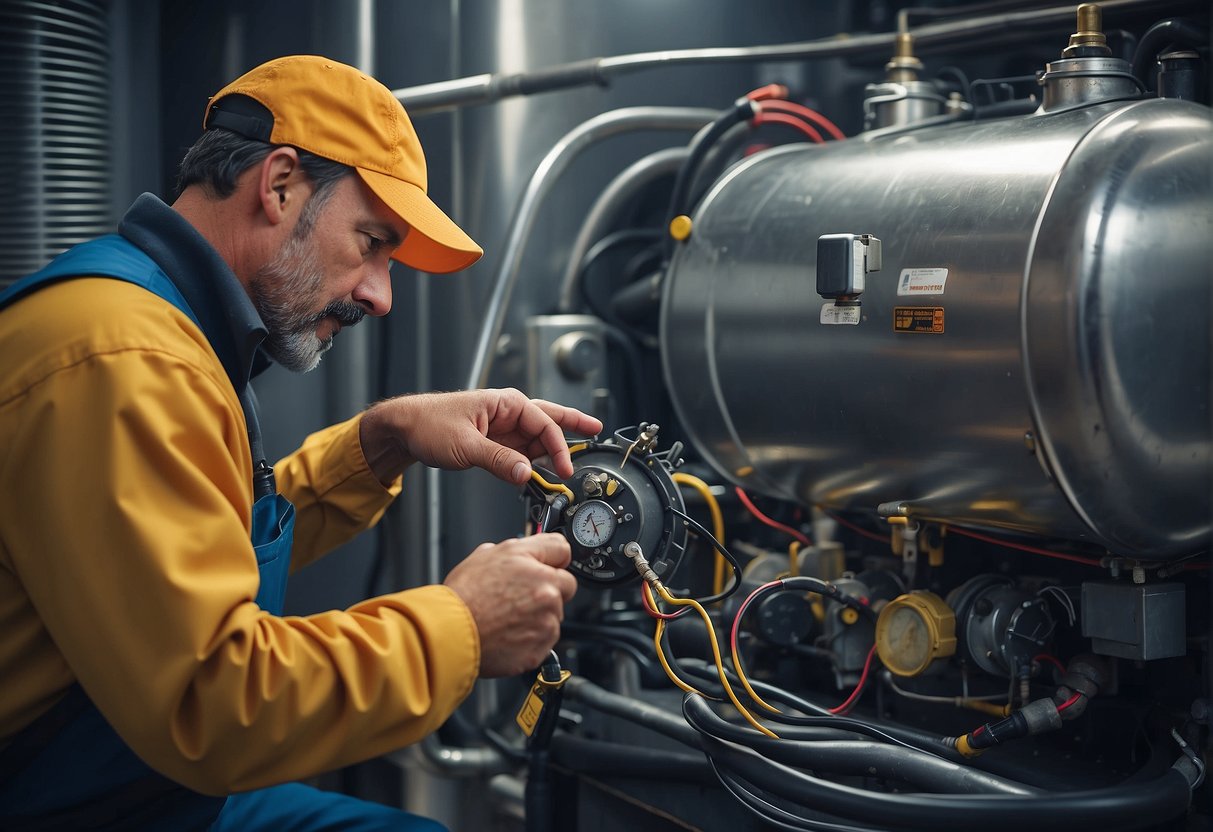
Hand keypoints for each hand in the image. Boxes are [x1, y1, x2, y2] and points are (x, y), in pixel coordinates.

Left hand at [359, 389, 601, 484]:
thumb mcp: (465, 446)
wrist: (404, 428)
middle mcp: (508, 412)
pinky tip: (543, 469)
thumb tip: (526, 473)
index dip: (559, 448)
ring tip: (571, 461)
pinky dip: (535, 459)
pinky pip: (523, 450)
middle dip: (573, 424)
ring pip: (537, 437)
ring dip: (553, 450)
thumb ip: (498, 461)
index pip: (544, 424)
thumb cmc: (429, 424)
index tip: (565, 470)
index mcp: (506, 403)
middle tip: (597, 429)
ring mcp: (503, 427)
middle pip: (549, 418)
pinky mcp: (495, 441)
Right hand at [443, 534, 577, 677]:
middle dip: (549, 590)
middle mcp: (545, 591)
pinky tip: (508, 635)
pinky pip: (544, 641)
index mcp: (532, 565)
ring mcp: (545, 622)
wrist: (449, 634)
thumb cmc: (461, 597)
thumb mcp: (484, 555)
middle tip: (521, 598)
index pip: (562, 551)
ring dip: (539, 617)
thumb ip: (514, 550)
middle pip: (565, 586)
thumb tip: (524, 551)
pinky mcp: (540, 648)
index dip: (552, 559)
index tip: (549, 565)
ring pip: (554, 616)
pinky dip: (531, 640)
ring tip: (507, 619)